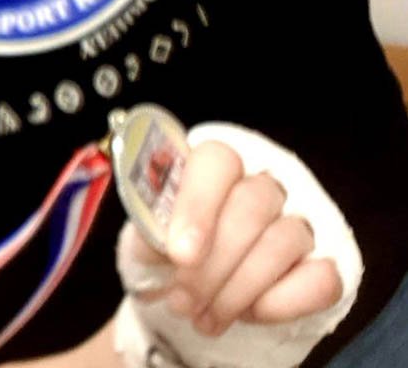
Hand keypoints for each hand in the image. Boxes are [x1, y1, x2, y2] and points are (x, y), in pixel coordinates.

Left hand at [124, 141, 342, 335]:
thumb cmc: (173, 252)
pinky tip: (249, 314)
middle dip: (214, 263)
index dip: (199, 205)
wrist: (200, 291)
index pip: (217, 160)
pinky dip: (282, 302)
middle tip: (182, 301)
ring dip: (238, 289)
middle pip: (253, 203)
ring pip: (284, 241)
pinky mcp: (329, 260)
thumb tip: (159, 243)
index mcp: (215, 164)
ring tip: (203, 317)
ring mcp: (302, 219)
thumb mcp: (150, 241)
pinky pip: (322, 278)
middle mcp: (265, 182)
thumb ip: (152, 234)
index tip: (181, 255)